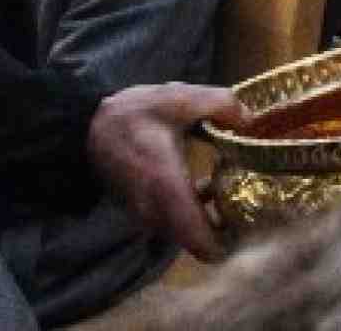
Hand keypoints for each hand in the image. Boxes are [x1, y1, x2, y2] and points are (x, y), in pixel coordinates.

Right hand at [88, 83, 245, 260]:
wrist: (88, 126)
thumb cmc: (134, 113)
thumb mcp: (180, 97)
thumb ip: (220, 104)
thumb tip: (251, 121)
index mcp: (167, 186)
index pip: (200, 242)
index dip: (230, 242)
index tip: (252, 222)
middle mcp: (155, 211)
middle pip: (199, 243)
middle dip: (226, 230)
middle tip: (249, 202)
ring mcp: (146, 217)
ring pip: (187, 234)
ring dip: (209, 220)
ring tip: (230, 191)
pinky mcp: (142, 214)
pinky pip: (175, 225)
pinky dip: (193, 214)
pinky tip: (206, 187)